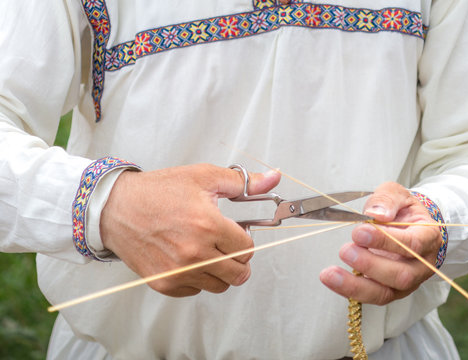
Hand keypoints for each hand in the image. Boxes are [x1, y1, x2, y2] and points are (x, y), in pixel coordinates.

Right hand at [100, 163, 280, 296]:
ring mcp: (178, 272)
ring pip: (219, 285)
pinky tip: (190, 259)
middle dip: (239, 259)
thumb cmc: (157, 191)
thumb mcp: (203, 177)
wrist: (116, 208)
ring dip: (220, 271)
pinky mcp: (164, 283)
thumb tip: (273, 178)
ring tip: (208, 251)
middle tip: (228, 245)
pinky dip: (198, 278)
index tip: (237, 232)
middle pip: (238, 273)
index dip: (245, 238)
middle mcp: (193, 253)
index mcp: (207, 225)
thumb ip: (243, 182)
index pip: (247, 248)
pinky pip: (196, 291)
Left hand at [320, 182, 441, 304]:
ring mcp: (408, 282)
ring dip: (355, 285)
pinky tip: (332, 280)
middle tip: (345, 250)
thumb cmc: (402, 210)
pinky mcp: (391, 291)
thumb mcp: (398, 194)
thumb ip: (387, 200)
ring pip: (385, 293)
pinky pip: (372, 297)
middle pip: (402, 275)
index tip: (359, 232)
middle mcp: (422, 264)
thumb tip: (376, 214)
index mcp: (428, 237)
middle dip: (370, 265)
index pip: (412, 244)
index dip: (386, 240)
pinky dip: (350, 291)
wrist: (409, 225)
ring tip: (330, 273)